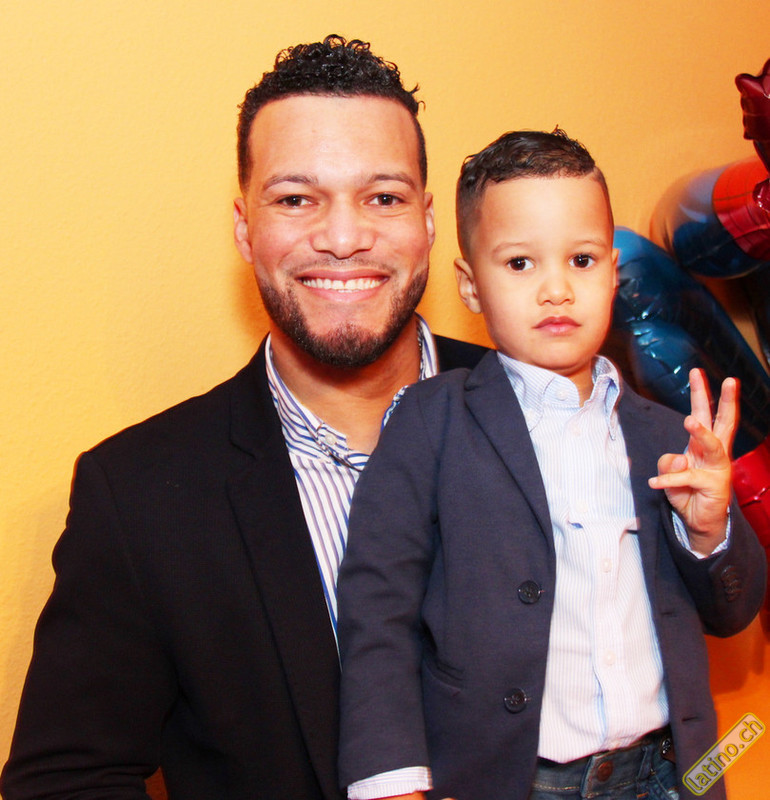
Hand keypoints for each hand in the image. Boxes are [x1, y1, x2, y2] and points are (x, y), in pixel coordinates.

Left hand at [648, 369, 736, 554]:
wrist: (698, 521)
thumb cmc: (686, 492)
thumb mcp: (670, 473)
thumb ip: (668, 462)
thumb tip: (680, 459)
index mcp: (702, 445)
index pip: (703, 413)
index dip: (701, 393)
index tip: (697, 371)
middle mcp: (714, 452)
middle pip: (722, 421)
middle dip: (726, 400)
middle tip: (729, 380)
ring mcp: (717, 468)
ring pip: (711, 445)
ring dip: (700, 432)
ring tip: (687, 421)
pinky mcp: (714, 485)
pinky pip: (688, 477)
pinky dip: (669, 479)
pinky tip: (654, 482)